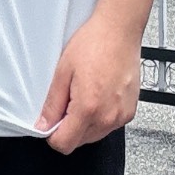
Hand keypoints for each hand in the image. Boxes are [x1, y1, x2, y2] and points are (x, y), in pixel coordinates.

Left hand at [35, 13, 140, 154]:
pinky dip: (100, 116)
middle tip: (68, 100)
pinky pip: (109, 125)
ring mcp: (122, 115)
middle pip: (79, 142)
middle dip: (69, 127)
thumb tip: (44, 124)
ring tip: (85, 93)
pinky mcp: (130, 111)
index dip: (52, 135)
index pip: (64, 144)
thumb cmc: (95, 43)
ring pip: (95, 135)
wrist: (119, 30)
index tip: (50, 123)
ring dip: (85, 122)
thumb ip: (52, 104)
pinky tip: (98, 94)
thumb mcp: (62, 72)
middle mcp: (108, 116)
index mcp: (88, 108)